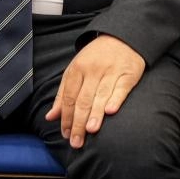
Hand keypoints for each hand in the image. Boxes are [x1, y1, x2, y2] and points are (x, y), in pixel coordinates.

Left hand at [45, 34, 144, 148]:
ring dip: (95, 114)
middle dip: (78, 122)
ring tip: (90, 131)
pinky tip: (110, 111)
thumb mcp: (75, 70)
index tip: (66, 134)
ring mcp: (111, 71)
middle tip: (76, 141)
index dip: (66, 117)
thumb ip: (62, 94)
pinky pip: (121, 88)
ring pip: (101, 95)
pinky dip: (116, 99)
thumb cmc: (96, 57)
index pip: (68, 97)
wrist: (122, 37)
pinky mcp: (128, 73)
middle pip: (83, 99)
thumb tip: (50, 117)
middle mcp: (93, 70)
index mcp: (77, 69)